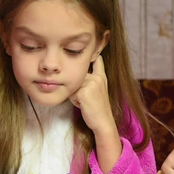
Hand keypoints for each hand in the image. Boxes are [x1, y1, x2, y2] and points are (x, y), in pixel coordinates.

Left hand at [69, 55, 120, 173]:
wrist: (103, 122)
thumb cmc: (97, 108)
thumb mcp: (97, 90)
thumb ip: (90, 80)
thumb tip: (76, 74)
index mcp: (102, 77)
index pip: (97, 60)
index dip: (93, 55)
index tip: (92, 51)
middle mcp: (98, 78)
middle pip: (78, 74)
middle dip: (77, 84)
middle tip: (86, 97)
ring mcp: (91, 84)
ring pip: (74, 84)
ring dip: (74, 93)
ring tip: (83, 102)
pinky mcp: (84, 91)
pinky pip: (71, 92)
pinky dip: (73, 100)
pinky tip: (82, 105)